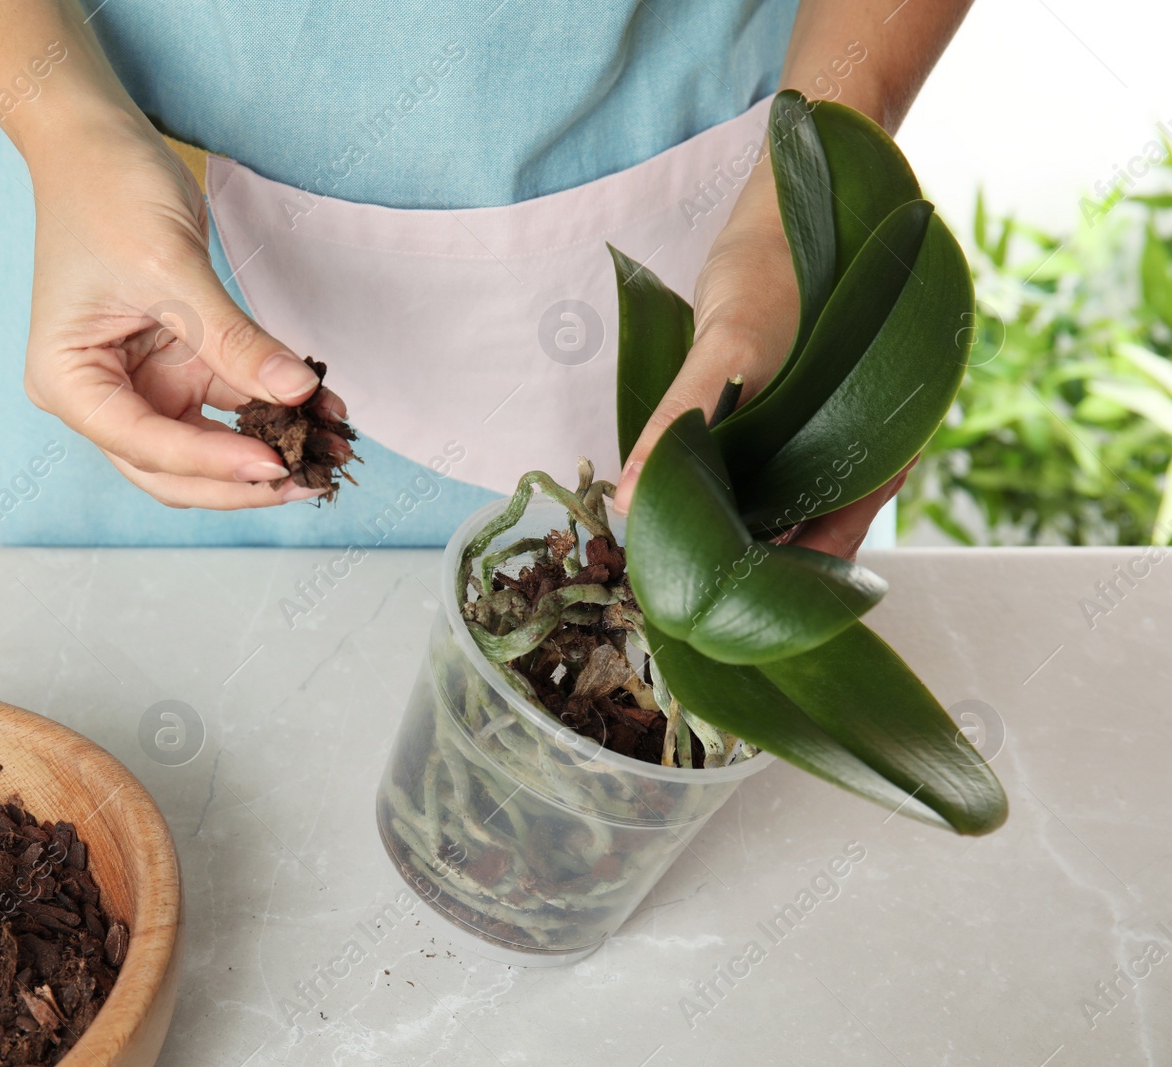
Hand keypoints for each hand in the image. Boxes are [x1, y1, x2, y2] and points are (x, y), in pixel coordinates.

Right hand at [20, 114, 347, 508]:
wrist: (98, 142)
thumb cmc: (105, 192)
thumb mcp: (170, 268)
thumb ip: (234, 339)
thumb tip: (297, 392)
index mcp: (68, 381)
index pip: (144, 445)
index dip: (211, 464)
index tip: (273, 466)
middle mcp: (99, 395)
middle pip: (172, 469)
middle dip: (240, 481)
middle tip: (309, 480)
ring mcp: (140, 383)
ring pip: (206, 446)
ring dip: (266, 448)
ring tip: (327, 451)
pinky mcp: (177, 364)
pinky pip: (228, 404)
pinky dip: (271, 409)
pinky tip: (320, 410)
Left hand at [608, 161, 908, 558]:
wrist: (801, 184)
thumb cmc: (778, 258)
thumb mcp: (728, 342)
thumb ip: (682, 415)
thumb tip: (632, 498)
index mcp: (874, 450)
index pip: (827, 552)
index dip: (769, 587)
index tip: (705, 608)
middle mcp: (860, 448)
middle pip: (803, 533)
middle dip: (744, 562)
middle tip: (675, 587)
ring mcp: (833, 427)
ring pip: (783, 500)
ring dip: (732, 523)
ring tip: (673, 550)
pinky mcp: (796, 404)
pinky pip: (764, 460)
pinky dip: (725, 480)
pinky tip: (682, 490)